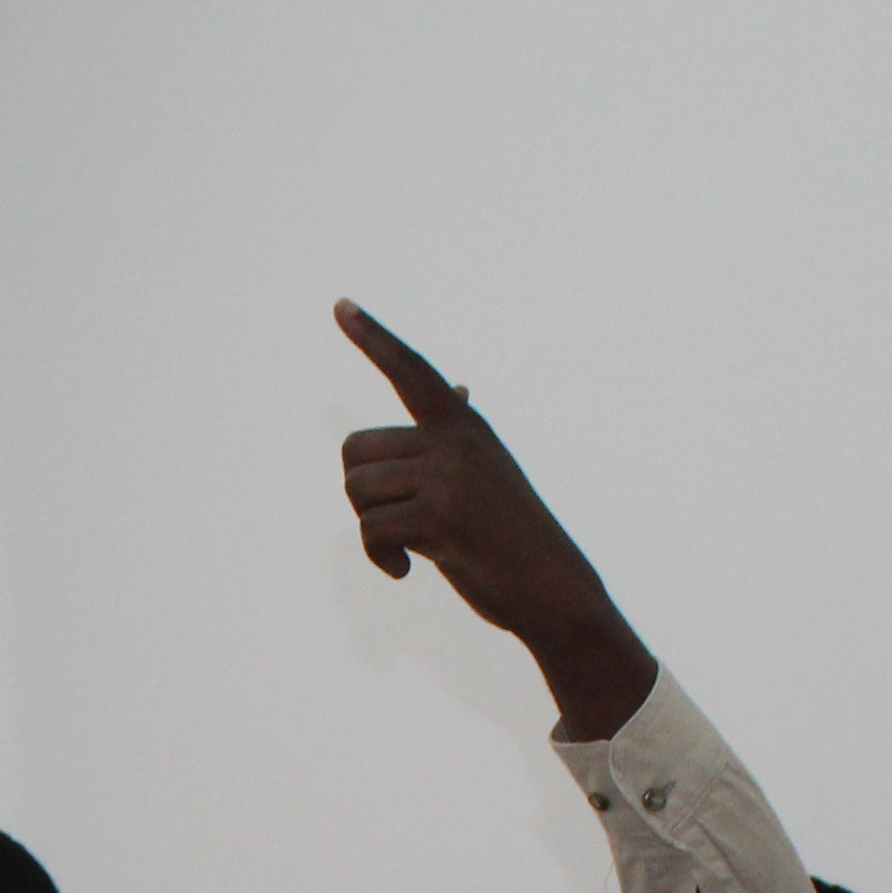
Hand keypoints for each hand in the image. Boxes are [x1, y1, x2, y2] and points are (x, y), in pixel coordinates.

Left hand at [333, 302, 658, 741]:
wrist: (553, 587)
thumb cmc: (512, 531)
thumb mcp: (489, 468)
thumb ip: (459, 433)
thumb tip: (457, 387)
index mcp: (463, 424)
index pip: (410, 370)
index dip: (372, 337)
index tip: (339, 305)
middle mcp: (455, 441)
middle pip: (354, 450)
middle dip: (362, 491)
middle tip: (397, 518)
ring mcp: (449, 478)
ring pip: (358, 491)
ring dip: (374, 529)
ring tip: (411, 544)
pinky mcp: (440, 520)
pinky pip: (371, 529)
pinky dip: (379, 557)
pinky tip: (405, 571)